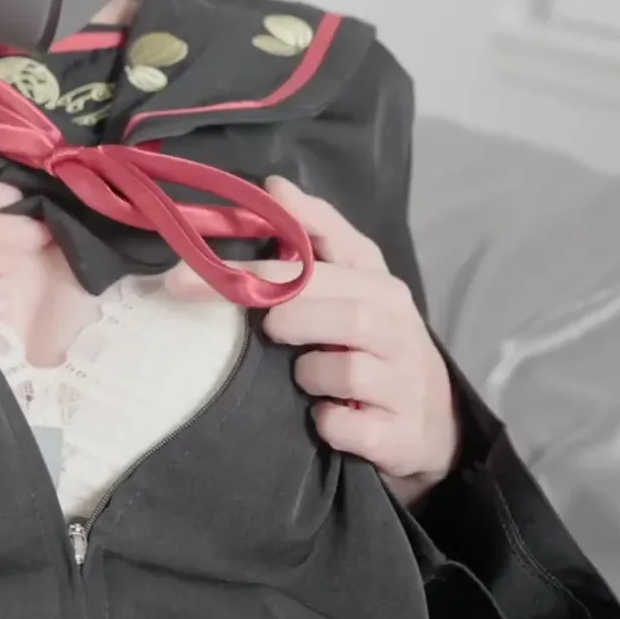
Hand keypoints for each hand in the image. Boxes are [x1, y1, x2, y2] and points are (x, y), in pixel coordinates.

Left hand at [165, 176, 457, 505]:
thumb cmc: (374, 340)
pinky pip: (346, 426)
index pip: (324, 254)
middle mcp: (397, 326)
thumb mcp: (355, 282)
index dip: (257, 259)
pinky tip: (323, 416)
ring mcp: (403, 381)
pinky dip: (326, 422)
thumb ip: (316, 233)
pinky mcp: (397, 433)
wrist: (430, 419)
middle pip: (340, 311)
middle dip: (286, 318)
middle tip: (266, 329)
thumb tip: (272, 185)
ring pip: (345, 369)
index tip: (189, 271)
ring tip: (304, 373)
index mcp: (379, 282)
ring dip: (308, 371)